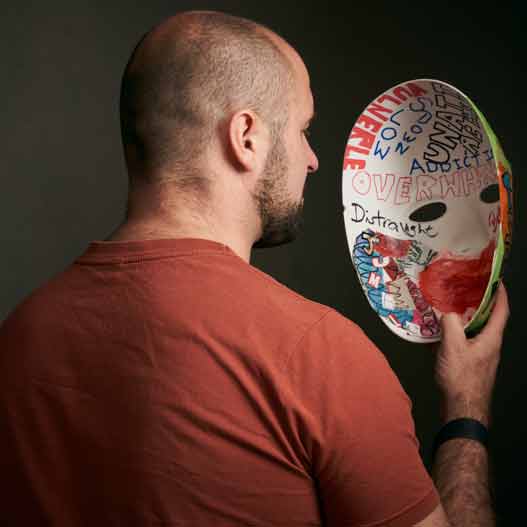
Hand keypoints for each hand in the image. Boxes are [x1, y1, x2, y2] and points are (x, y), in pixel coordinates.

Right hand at [434, 282, 508, 425]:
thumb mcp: (452, 346)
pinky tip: (442, 334)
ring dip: (467, 319)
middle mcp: (490, 346)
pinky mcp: (471, 364)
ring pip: (476, 331)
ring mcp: (481, 355)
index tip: (496, 280)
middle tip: (468, 290)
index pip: (501, 311)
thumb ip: (450, 324)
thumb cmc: (461, 379)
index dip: (500, 294)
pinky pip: (466, 342)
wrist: (462, 408)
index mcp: (491, 339)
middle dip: (481, 303)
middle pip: (489, 319)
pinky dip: (457, 333)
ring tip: (452, 308)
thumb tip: (447, 312)